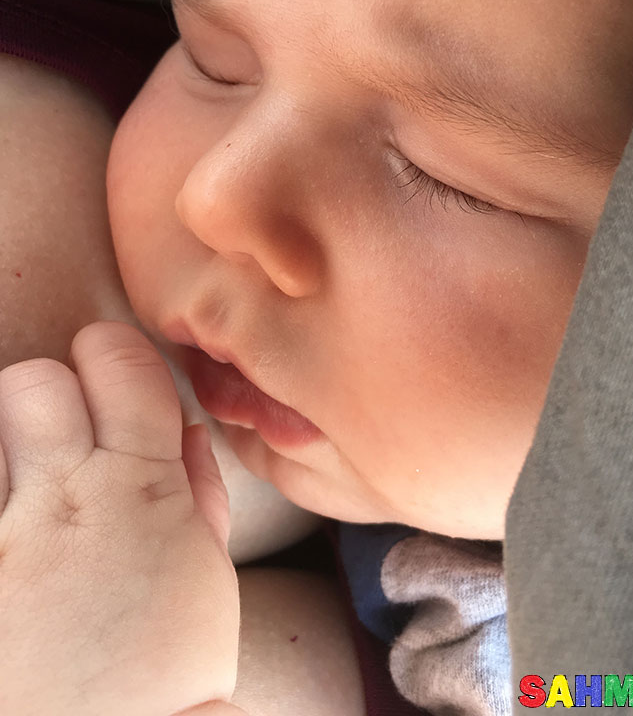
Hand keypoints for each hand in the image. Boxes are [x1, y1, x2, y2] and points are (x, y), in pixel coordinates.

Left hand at [0, 321, 247, 715]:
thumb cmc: (167, 678)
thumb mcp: (208, 579)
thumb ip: (201, 493)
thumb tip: (189, 430)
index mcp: (142, 491)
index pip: (118, 359)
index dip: (113, 358)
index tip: (110, 382)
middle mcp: (66, 501)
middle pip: (32, 382)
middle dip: (48, 396)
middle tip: (57, 437)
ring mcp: (4, 541)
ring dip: (4, 446)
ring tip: (21, 486)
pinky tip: (10, 533)